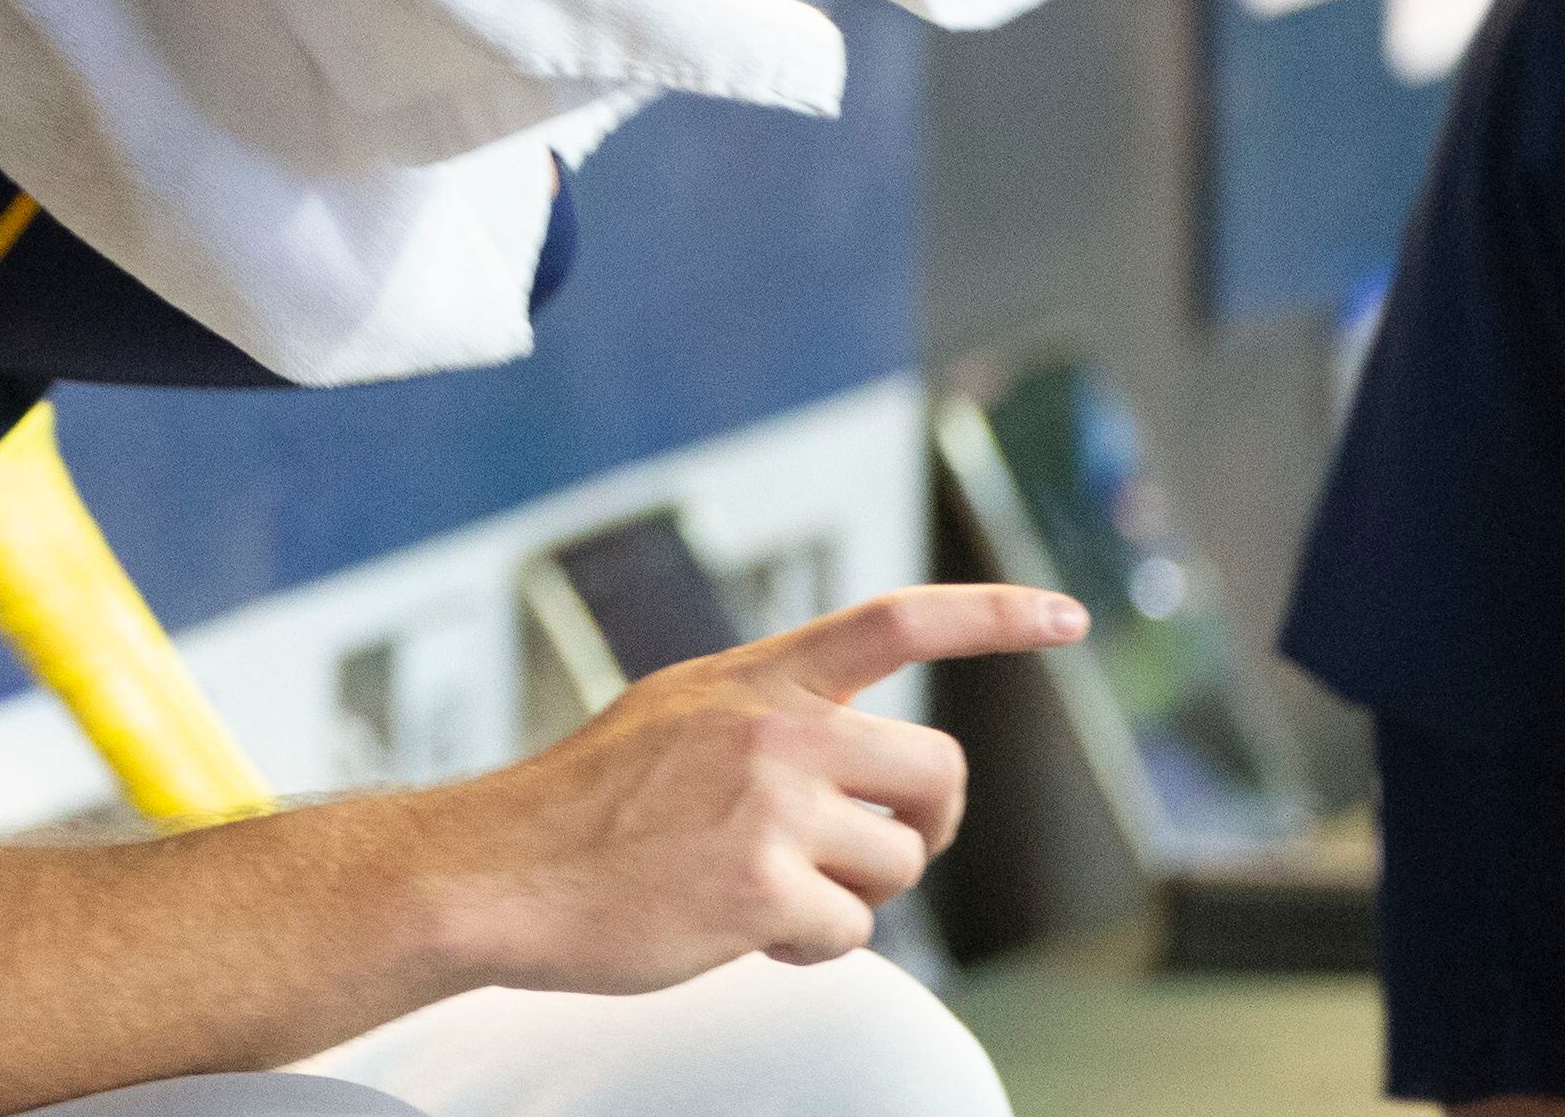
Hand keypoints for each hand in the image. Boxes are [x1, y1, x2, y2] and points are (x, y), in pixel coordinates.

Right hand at [411, 583, 1085, 996]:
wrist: (496, 871)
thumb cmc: (581, 810)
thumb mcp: (674, 720)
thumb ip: (764, 722)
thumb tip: (857, 776)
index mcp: (754, 678)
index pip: (897, 621)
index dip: (994, 615)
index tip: (1068, 616)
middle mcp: (773, 726)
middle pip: (935, 767)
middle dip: (927, 822)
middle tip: (883, 847)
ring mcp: (771, 805)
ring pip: (900, 861)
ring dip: (852, 894)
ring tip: (767, 895)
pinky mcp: (762, 888)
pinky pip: (852, 932)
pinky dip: (809, 949)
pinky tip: (743, 933)